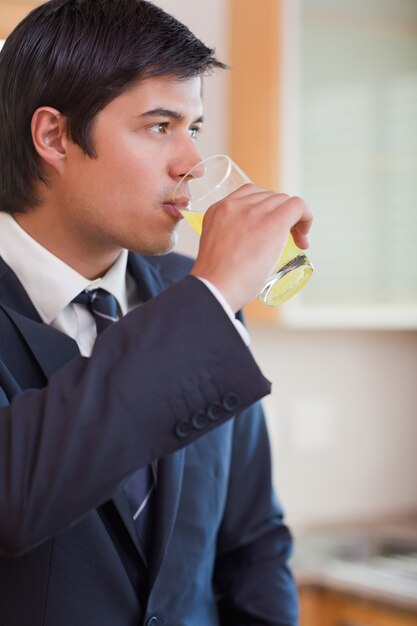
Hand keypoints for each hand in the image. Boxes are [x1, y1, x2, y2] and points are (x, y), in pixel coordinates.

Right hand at [190, 184, 312, 311]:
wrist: (215, 289)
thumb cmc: (216, 282)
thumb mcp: (217, 250)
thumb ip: (228, 241)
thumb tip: (248, 251)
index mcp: (218, 210)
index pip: (249, 194)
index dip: (265, 208)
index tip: (268, 229)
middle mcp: (234, 205)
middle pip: (269, 197)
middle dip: (280, 214)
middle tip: (286, 239)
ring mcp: (253, 211)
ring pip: (284, 201)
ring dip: (294, 220)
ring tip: (296, 242)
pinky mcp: (272, 221)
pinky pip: (298, 206)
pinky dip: (307, 217)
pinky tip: (304, 236)